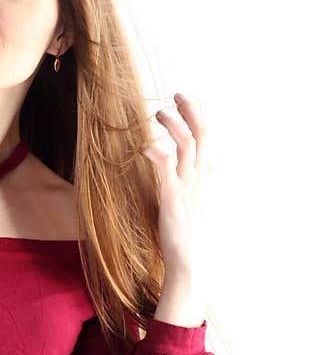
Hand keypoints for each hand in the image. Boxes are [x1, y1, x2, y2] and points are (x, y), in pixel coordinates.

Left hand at [140, 92, 213, 272]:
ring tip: (158, 113)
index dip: (200, 116)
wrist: (192, 260)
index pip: (210, 138)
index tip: (189, 102)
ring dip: (172, 123)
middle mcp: (203, 176)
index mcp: (210, 177)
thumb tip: (188, 172)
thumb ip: (196, 184)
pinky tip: (143, 148)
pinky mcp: (172, 195)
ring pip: (185, 142)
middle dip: (192, 109)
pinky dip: (154, 151)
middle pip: (203, 132)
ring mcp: (189, 184)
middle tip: (178, 94)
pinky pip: (165, 165)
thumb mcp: (201, 203)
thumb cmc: (193, 234)